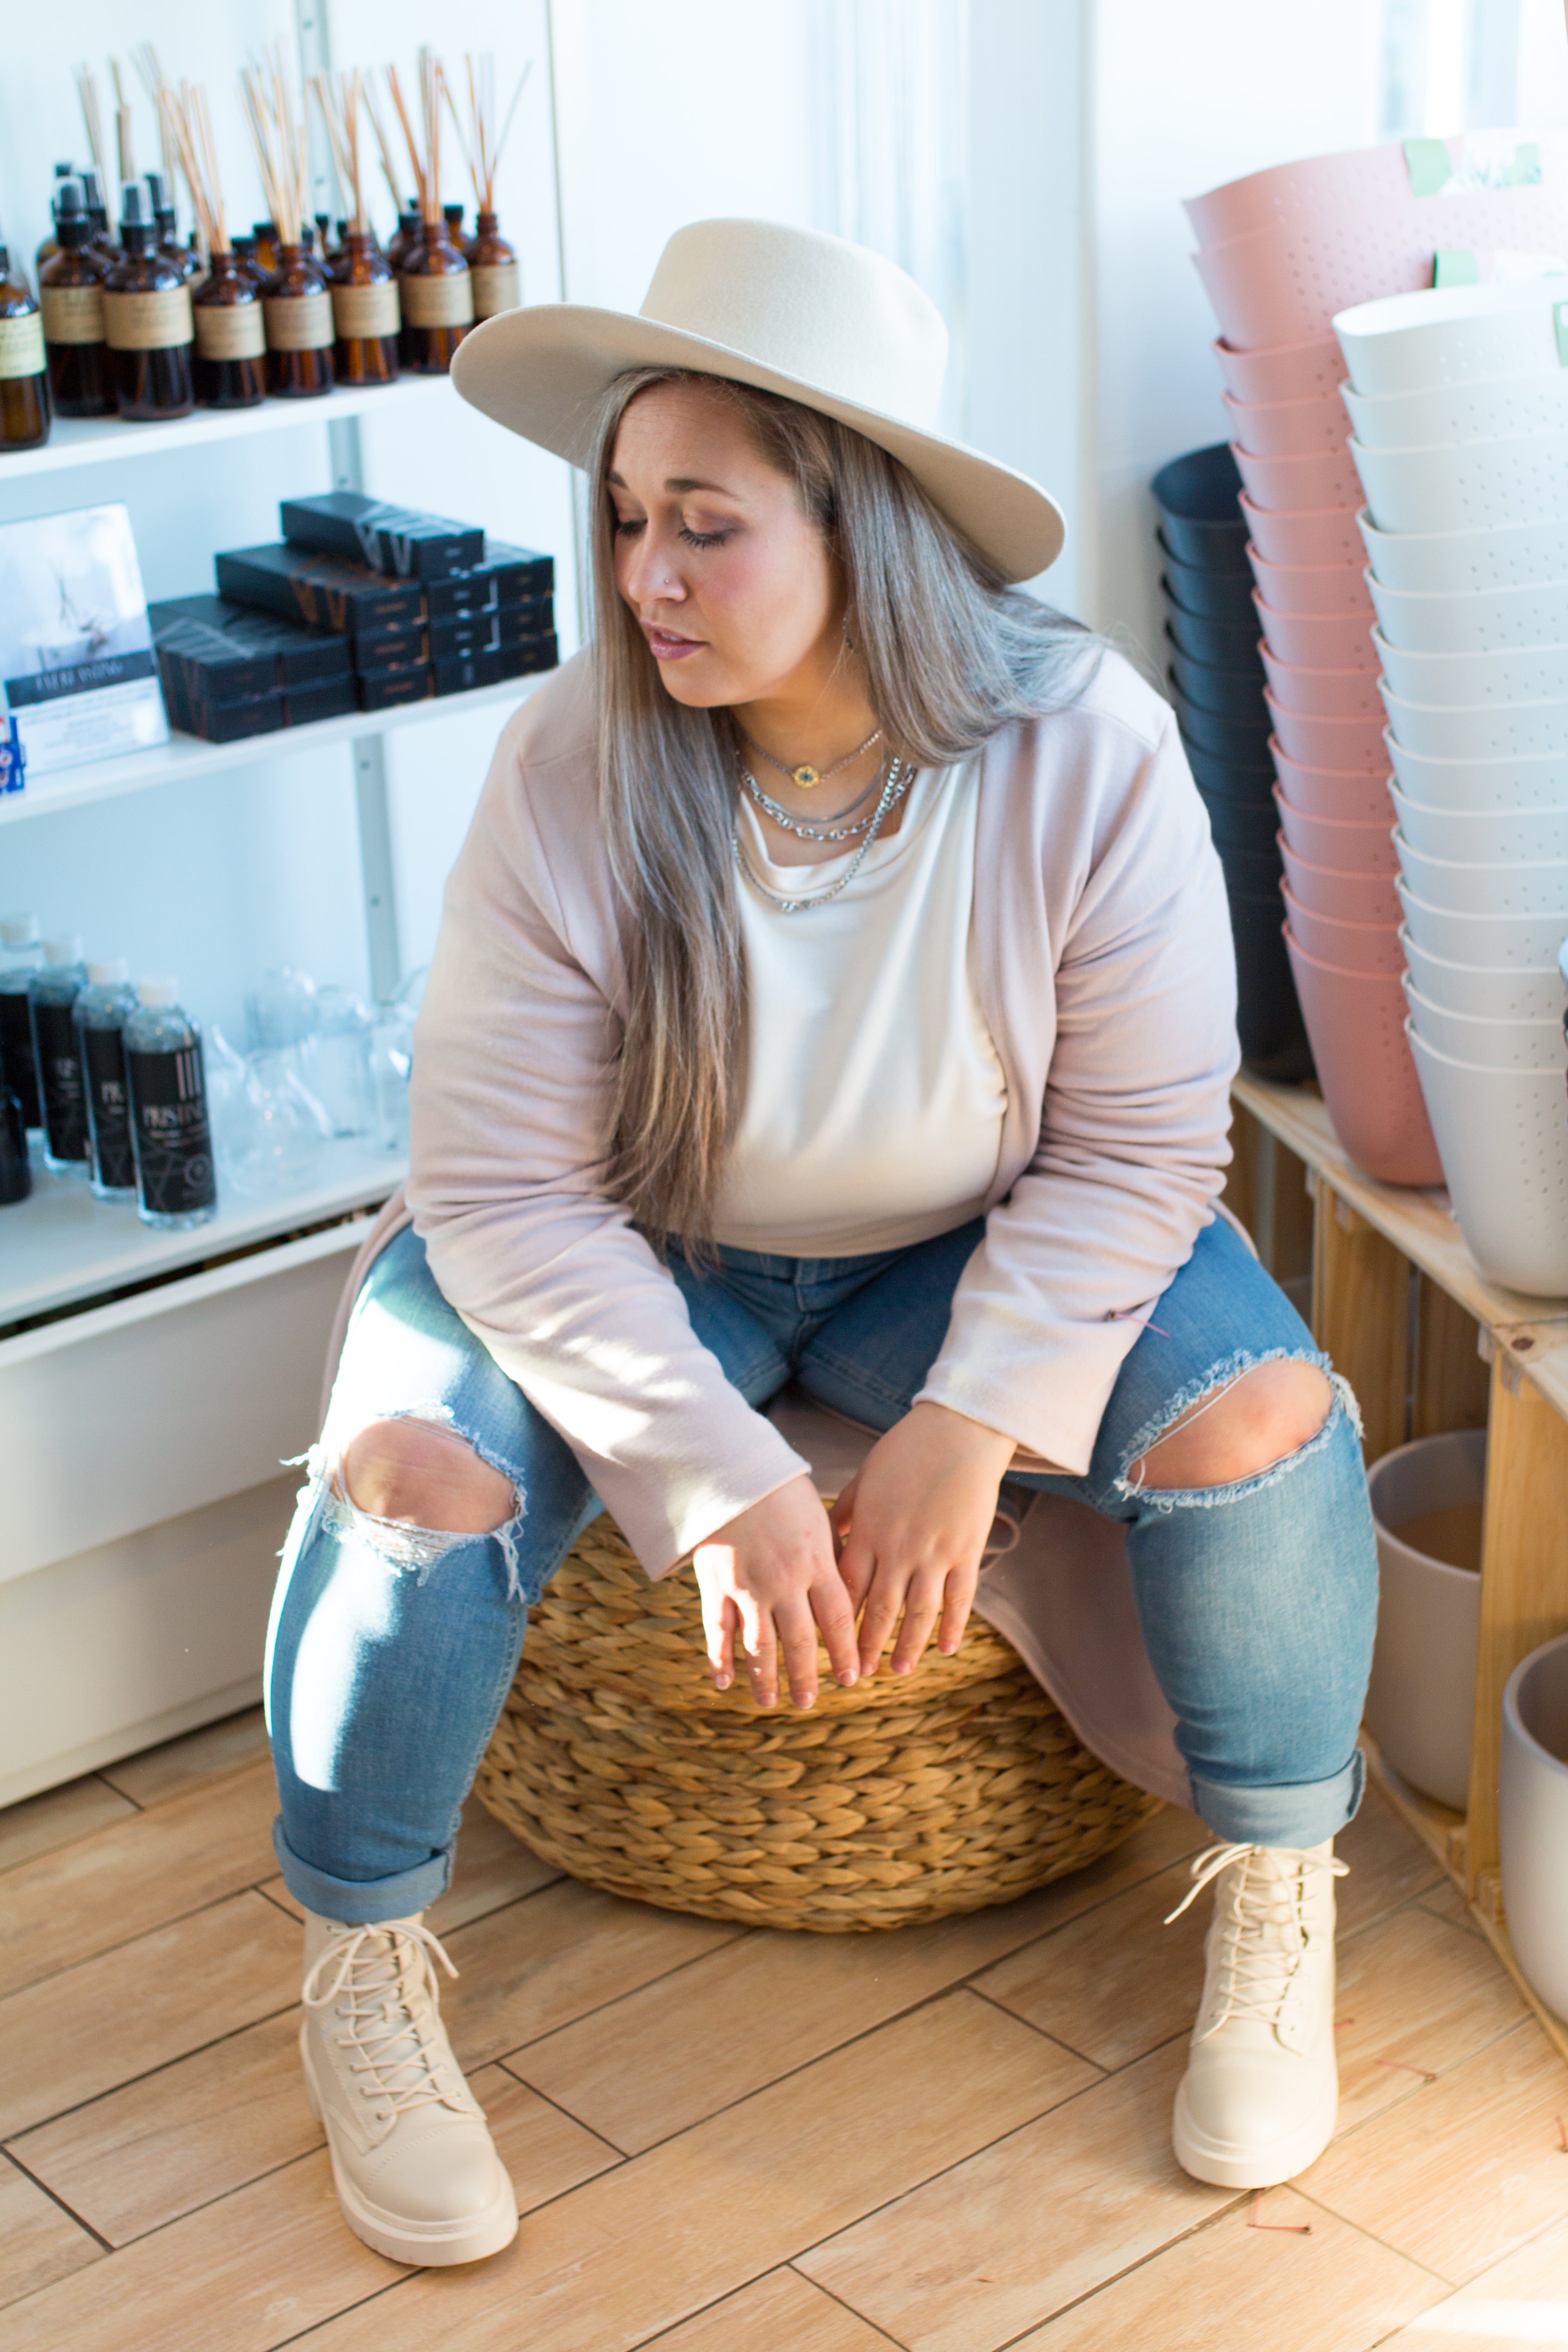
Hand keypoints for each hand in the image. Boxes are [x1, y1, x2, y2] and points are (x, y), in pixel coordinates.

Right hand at [693, 1474, 859, 1709]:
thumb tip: (855, 1580)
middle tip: (810, 1701)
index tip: (853, 1678)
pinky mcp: (716, 1584)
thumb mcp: (818, 1517)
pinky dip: (720, 1659)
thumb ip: (834, 1552)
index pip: (838, 1619)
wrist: (730, 1469)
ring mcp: (748, 1586)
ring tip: (772, 1701)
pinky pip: (718, 1630)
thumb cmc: (780, 1489)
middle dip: (807, 1676)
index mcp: (816, 1563)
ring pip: (760, 1645)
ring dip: (767, 1678)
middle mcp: (784, 1581)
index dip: (846, 1652)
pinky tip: (725, 1682)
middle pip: (801, 1641)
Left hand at [831, 1403, 1014, 1677]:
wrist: (959, 1432)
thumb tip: (830, 1538)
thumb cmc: (907, 1450)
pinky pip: (959, 1598)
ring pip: (919, 1612)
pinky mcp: (966, 1551)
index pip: (848, 1587)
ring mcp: (935, 1552)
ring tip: (899, 1670)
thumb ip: (847, 1512)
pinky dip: (953, 1626)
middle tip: (858, 1674)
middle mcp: (899, 1548)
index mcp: (869, 1530)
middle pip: (880, 1608)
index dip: (839, 1621)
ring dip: (907, 1645)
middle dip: (868, 1645)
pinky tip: (946, 1647)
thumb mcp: (866, 1478)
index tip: (830, 1645)